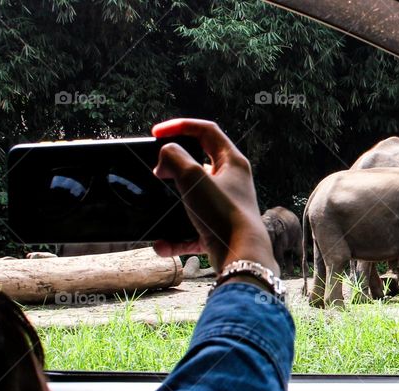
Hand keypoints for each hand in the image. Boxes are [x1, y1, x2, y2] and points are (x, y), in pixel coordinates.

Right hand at [151, 119, 277, 274]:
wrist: (242, 257)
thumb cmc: (223, 214)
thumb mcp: (193, 177)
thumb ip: (174, 158)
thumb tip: (165, 160)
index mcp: (232, 162)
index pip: (206, 131)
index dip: (180, 126)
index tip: (156, 132)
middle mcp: (231, 183)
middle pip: (198, 165)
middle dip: (175, 167)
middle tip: (158, 171)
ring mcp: (224, 208)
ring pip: (192, 200)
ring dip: (171, 206)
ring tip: (157, 209)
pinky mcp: (218, 231)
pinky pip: (191, 232)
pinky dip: (175, 238)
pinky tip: (162, 245)